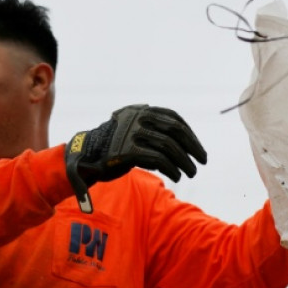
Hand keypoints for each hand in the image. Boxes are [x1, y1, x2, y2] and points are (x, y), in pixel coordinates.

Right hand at [65, 104, 207, 212]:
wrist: (84, 156)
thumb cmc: (114, 147)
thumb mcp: (135, 132)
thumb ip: (156, 132)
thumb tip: (187, 144)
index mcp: (141, 111)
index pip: (173, 118)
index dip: (189, 134)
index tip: (198, 149)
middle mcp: (137, 118)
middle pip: (174, 131)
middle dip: (192, 147)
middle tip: (202, 160)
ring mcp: (131, 133)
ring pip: (168, 147)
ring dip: (184, 161)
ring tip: (191, 173)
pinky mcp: (127, 151)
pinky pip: (158, 159)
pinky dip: (171, 169)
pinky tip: (176, 176)